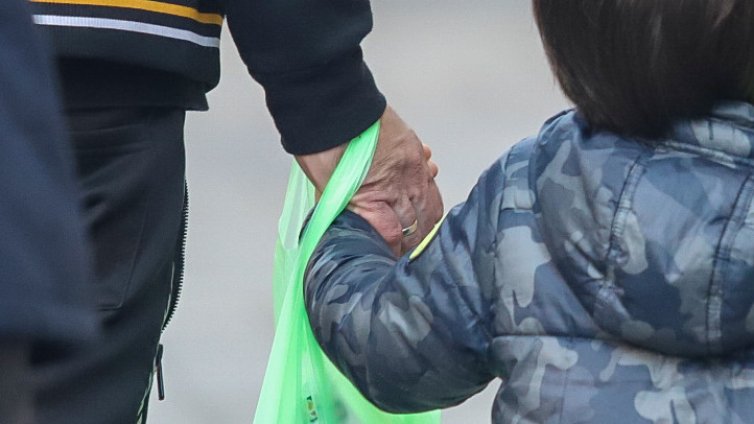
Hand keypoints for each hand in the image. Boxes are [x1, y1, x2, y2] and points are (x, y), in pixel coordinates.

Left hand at [295, 105, 442, 254]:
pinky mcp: (414, 151)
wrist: (329, 101)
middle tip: (406, 255)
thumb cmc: (320, 142)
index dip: (392, 252)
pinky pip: (430, 181)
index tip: (389, 260)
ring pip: (428, 206)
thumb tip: (350, 224)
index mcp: (371, 197)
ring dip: (425, 225)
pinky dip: (429, 197)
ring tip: (421, 237)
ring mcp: (409, 167)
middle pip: (414, 226)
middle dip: (411, 244)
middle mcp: (396, 184)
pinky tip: (426, 206)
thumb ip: (343, 208)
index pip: (391, 236)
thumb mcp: (325, 186)